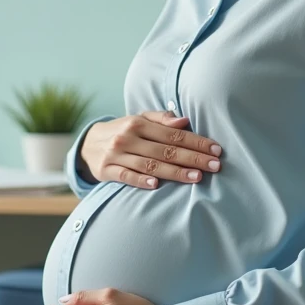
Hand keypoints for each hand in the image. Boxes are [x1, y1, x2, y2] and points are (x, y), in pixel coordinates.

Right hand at [79, 111, 221, 188]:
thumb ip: (162, 119)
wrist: (88, 144)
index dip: (196, 142)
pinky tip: (156, 185)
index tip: (216, 150)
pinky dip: (140, 180)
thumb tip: (184, 121)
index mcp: (138, 123)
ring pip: (150, 164)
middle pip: (166, 150)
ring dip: (175, 172)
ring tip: (197, 177)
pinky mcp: (106, 170)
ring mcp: (117, 155)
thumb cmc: (123, 131)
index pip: (174, 134)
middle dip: (193, 158)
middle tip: (215, 165)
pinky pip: (126, 176)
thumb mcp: (139, 119)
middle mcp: (128, 137)